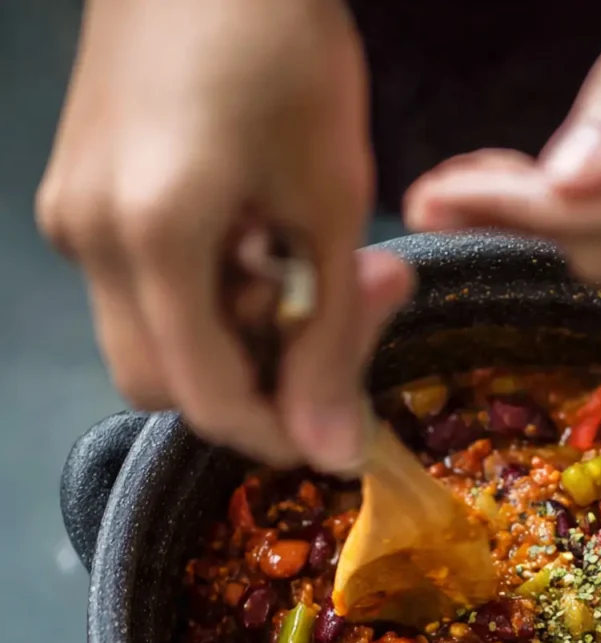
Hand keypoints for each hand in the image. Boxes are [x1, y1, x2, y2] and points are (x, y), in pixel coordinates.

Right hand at [37, 0, 412, 469]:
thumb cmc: (284, 47)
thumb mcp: (331, 204)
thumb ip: (329, 339)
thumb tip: (336, 452)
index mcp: (153, 238)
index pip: (207, 400)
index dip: (279, 432)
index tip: (340, 426)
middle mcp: (90, 238)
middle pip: (168, 383)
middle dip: (256, 382)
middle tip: (332, 324)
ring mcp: (74, 215)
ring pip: (155, 339)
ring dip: (237, 336)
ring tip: (301, 262)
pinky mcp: (81, 194)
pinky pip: (142, 289)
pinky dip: (207, 295)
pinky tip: (257, 238)